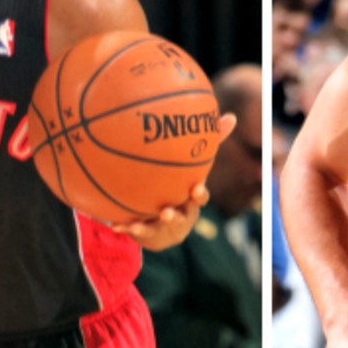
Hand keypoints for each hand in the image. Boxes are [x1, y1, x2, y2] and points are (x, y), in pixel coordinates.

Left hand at [112, 113, 236, 250]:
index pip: (199, 198)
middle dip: (173, 217)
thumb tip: (232, 117)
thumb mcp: (196, 168)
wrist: (167, 223)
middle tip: (166, 212)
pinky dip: (126, 227)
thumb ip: (212, 144)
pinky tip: (115, 225)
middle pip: (179, 218)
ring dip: (147, 227)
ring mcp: (162, 226)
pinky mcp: (146, 231)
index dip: (199, 195)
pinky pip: (135, 229)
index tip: (196, 187)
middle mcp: (179, 215)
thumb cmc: (183, 186)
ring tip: (137, 225)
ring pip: (156, 228)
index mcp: (190, 200)